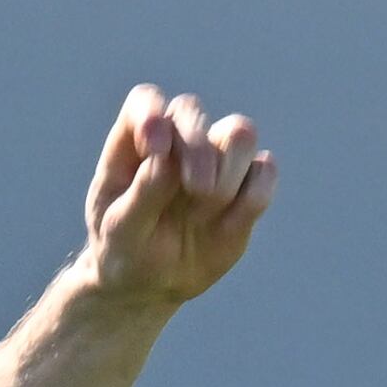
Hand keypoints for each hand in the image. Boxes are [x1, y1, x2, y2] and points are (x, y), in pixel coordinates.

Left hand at [82, 84, 272, 306]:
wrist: (152, 284)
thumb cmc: (126, 250)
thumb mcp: (121, 231)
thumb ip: (141, 195)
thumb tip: (166, 159)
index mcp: (134, 143)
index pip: (146, 102)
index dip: (153, 115)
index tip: (156, 148)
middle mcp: (176, 141)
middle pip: (193, 110)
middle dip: (199, 147)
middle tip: (198, 189)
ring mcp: (214, 161)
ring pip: (239, 132)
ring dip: (229, 168)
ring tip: (207, 207)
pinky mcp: (245, 188)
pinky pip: (265, 172)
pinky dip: (255, 194)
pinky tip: (230, 224)